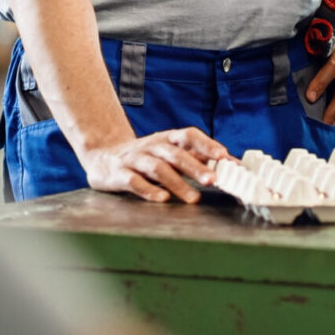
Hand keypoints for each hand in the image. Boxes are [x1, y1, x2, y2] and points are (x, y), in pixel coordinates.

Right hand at [83, 128, 230, 203]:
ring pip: (157, 169)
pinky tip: (162, 199)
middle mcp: (152, 146)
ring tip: (194, 198)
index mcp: (167, 139)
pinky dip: (149, 190)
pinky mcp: (119, 174)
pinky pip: (134, 182)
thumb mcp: (169, 153)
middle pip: (175, 154)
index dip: (206, 144)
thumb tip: (232, 164)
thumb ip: (197, 158)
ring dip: (177, 183)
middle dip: (195, 167)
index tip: (224, 156)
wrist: (102, 156)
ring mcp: (135, 159)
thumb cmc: (144, 157)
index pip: (189, 135)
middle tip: (213, 180)